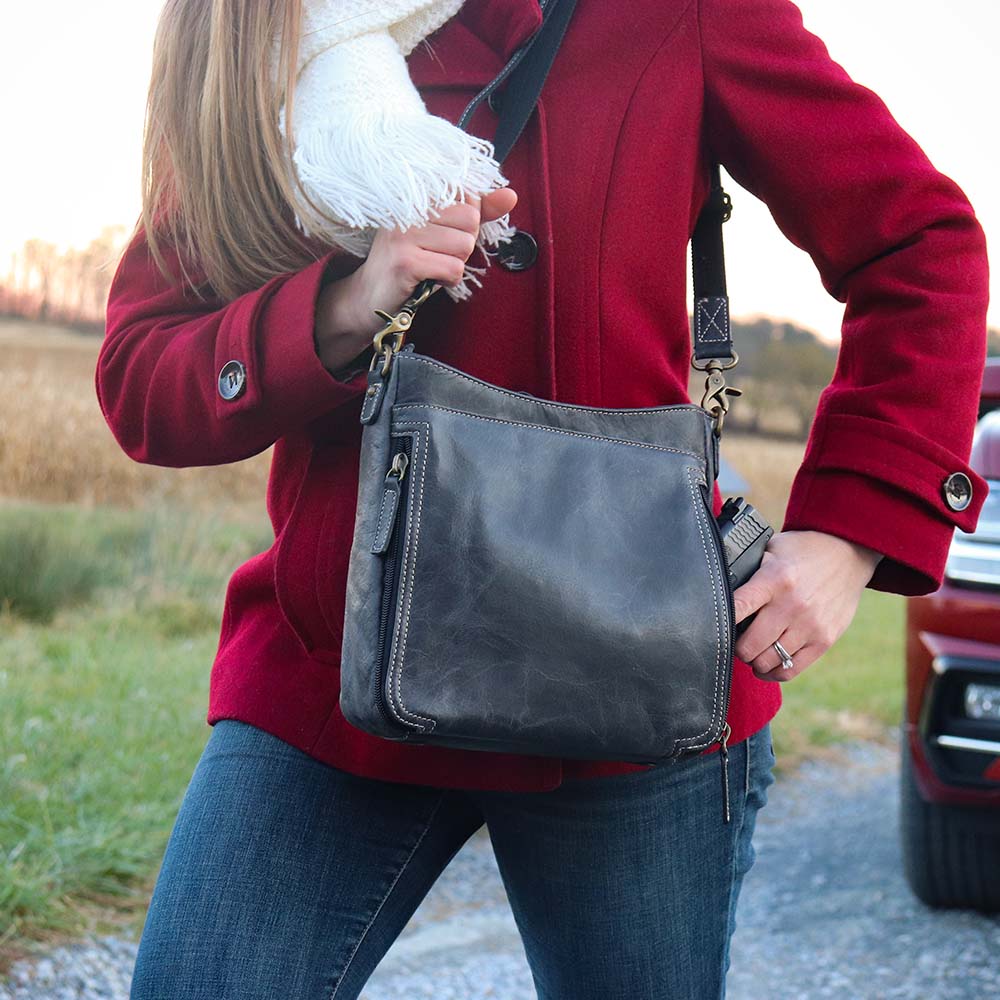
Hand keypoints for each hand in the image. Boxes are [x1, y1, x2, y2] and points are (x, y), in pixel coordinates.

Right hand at [314, 187, 517, 371]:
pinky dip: (448, 280)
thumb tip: (510, 196)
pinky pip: (454, 269)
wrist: (370, 296)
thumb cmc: (412, 260)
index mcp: (417, 195)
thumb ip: (477, 212)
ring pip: (464, 245)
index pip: (468, 195)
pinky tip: (430, 279)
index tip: (445, 233)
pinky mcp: (406, 262)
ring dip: (454, 263)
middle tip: (437, 254)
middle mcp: (407, 208)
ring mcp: (404, 234)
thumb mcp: (444, 232)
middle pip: (470, 220)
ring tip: (431, 266)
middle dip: (463, 244)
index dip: (469, 220)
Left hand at [732, 529, 883, 681]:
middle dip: (736, 647)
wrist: (849, 553)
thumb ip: (749, 569)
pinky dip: (773, 673)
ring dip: (753, 661)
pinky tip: (766, 666)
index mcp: (775, 579)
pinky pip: (790, 670)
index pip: (737, 608)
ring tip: (751, 651)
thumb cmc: (802, 552)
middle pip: (749, 645)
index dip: (719, 622)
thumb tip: (718, 587)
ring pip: (767, 661)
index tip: (710, 627)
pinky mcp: (825, 640)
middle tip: (734, 641)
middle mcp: (792, 605)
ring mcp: (810, 625)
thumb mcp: (771, 549)